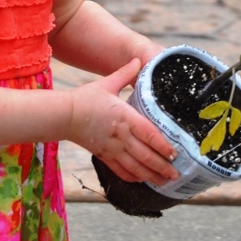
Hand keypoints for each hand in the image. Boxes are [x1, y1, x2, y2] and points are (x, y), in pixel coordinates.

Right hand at [69, 59, 178, 185]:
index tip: (174, 153)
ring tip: (165, 181)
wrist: (63, 115)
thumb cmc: (86, 98)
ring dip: (151, 175)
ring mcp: (112, 148)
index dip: (163, 145)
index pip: (148, 134)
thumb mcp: (107, 83)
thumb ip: (125, 73)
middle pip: (145, 155)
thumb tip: (138, 59)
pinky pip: (120, 170)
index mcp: (124, 117)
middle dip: (162, 166)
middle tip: (176, 174)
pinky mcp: (103, 155)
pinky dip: (133, 177)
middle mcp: (120, 135)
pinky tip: (142, 179)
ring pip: (135, 167)